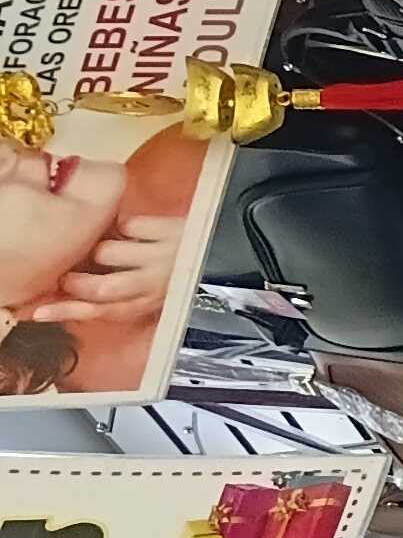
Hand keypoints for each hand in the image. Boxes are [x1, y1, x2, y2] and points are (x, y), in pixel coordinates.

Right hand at [29, 211, 183, 325]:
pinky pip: (130, 225)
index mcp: (150, 301)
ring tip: (110, 243)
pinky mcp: (170, 231)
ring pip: (109, 253)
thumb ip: (120, 293)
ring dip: (100, 246)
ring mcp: (164, 257)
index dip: (70, 312)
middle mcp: (157, 283)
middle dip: (78, 281)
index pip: (106, 312)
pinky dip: (125, 224)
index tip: (41, 312)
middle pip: (104, 288)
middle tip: (69, 273)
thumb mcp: (154, 290)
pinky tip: (133, 228)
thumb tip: (74, 292)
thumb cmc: (183, 267)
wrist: (226, 246)